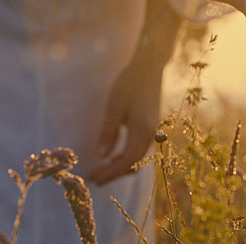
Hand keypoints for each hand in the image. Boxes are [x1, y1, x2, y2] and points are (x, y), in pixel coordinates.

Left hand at [88, 0, 180, 184]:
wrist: (149, 67)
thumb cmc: (129, 83)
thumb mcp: (114, 106)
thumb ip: (108, 131)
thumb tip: (101, 155)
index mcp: (142, 129)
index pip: (126, 160)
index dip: (110, 172)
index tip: (93, 177)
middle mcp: (151, 133)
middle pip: (133, 162)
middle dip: (113, 173)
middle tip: (94, 178)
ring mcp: (152, 130)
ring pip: (137, 157)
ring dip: (120, 166)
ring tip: (101, 169)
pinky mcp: (150, 125)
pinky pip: (139, 148)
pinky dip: (126, 156)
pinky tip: (113, 155)